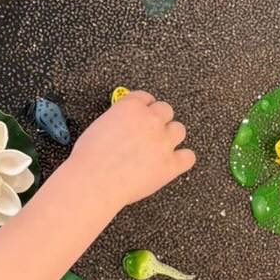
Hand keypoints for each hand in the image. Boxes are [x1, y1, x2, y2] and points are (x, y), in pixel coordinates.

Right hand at [62, 90, 194, 210]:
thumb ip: (119, 120)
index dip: (145, 107)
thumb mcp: (100, 125)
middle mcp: (151, 120)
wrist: (95, 181)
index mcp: (131, 107)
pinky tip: (174, 162)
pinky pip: (188, 157)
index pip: (146, 98)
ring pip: (179, 130)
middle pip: (166, 110)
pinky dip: (182, 159)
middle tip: (150, 133)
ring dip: (171, 137)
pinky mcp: (171, 164)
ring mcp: (163, 142)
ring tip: (160, 148)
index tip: (144, 114)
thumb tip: (126, 126)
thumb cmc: (91, 158)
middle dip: (158, 120)